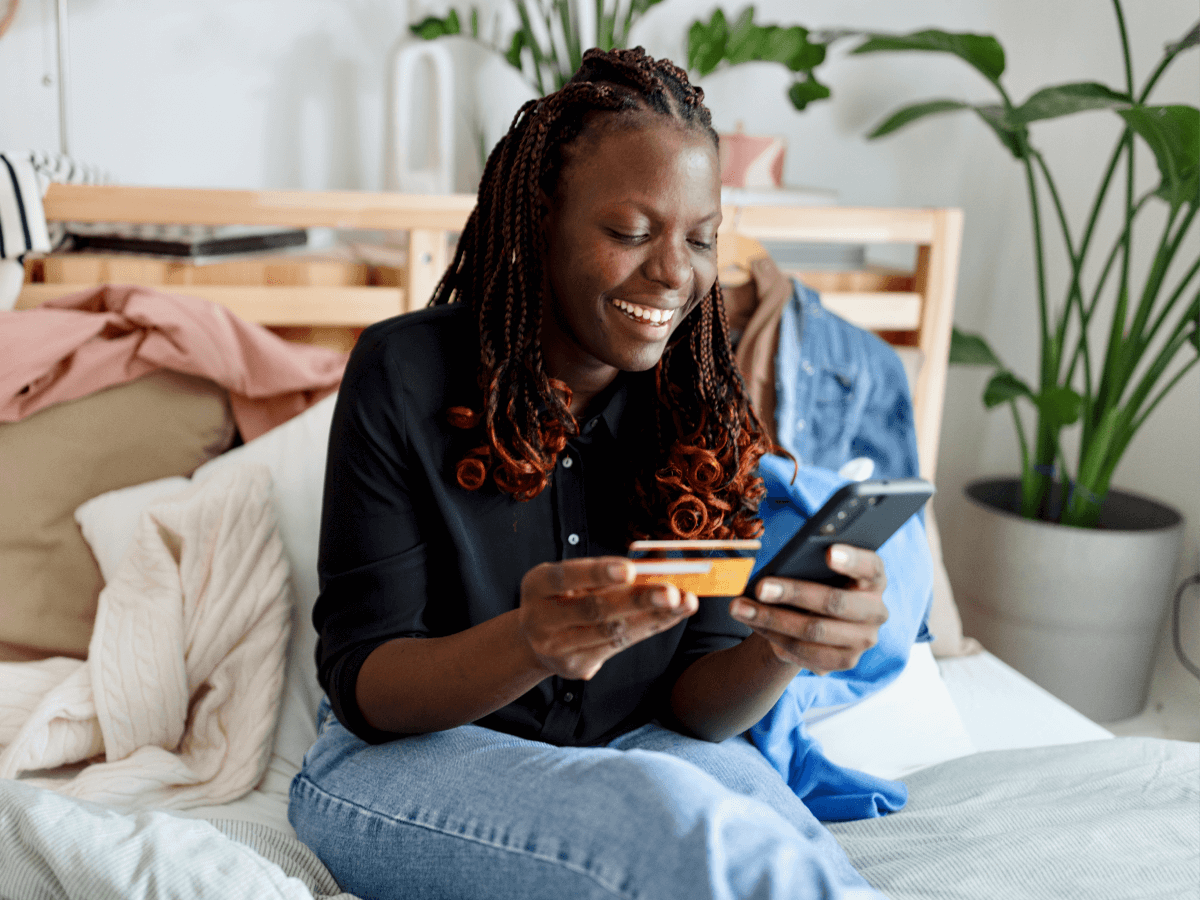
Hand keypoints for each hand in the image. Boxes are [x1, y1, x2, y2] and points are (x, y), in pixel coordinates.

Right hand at [517, 557, 698, 680]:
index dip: (598, 572)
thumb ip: (606, 573)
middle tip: (671, 592)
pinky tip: (673, 615)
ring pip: (612, 632)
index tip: (630, 569)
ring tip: (684, 602)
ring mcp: (556, 648)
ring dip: (653, 616)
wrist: (537, 640)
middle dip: (637, 600)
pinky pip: (619, 645)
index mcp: (536, 585)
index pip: (566, 576)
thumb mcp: (572, 578)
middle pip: (594, 610)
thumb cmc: (563, 596)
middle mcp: (540, 619)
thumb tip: (656, 564)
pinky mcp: (576, 666)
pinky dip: (650, 627)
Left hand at [728, 544, 888, 674]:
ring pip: (814, 632)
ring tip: (740, 608)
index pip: (870, 566)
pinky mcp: (846, 661)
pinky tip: (752, 623)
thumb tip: (777, 569)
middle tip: (760, 587)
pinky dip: (774, 637)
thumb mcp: (816, 568)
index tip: (828, 553)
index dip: (851, 559)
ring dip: (771, 619)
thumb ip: (808, 563)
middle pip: (835, 602)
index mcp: (874, 577)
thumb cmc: (815, 580)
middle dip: (793, 593)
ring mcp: (864, 640)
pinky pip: (805, 653)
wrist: (815, 617)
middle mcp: (876, 610)